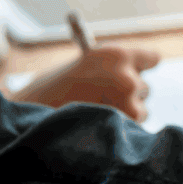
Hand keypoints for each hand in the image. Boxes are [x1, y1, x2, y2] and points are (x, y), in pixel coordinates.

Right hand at [10, 46, 158, 121]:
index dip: (144, 67)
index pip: (152, 58)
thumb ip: (108, 70)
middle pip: (145, 86)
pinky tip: (97, 126)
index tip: (141, 72)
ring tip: (95, 114)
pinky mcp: (128, 123)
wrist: (30, 118)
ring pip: (141, 109)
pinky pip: (134, 126)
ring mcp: (129, 101)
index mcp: (114, 54)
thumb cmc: (50, 92)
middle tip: (105, 100)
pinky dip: (120, 129)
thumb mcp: (80, 68)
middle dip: (129, 95)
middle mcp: (126, 75)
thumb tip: (133, 75)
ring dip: (125, 113)